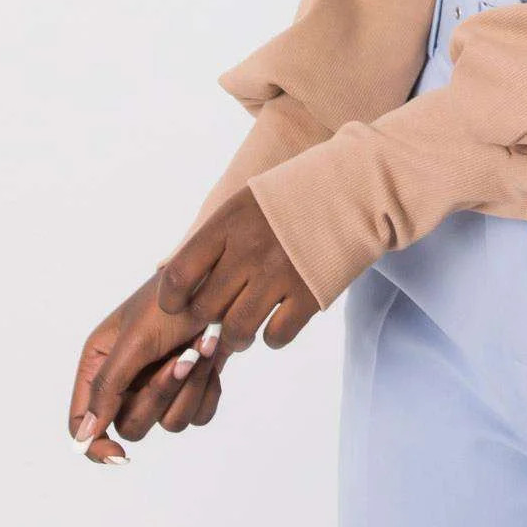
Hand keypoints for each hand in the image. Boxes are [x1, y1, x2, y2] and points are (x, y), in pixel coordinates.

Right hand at [69, 273, 229, 464]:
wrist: (221, 281)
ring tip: (205, 346)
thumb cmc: (172, 301)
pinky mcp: (191, 387)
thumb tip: (83, 438)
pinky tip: (213, 358)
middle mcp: (125, 379)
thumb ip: (107, 387)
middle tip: (185, 356)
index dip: (94, 445)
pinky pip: (198, 415)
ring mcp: (159, 385)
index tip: (119, 455)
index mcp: (99, 363)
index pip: (81, 422)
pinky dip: (208, 391)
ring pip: (170, 423)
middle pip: (132, 426)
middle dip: (162, 394)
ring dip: (192, 387)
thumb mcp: (134, 340)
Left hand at [155, 184, 318, 355]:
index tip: (179, 306)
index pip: (179, 274)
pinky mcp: (310, 294)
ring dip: (236, 338)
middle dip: (206, 322)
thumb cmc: (294, 196)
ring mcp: (281, 274)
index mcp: (229, 223)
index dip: (172, 300)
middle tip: (218, 317)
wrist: (355, 188)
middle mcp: (250, 250)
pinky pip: (276, 336)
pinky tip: (276, 322)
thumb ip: (216, 238)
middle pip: (205, 309)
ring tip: (242, 330)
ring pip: (237, 331)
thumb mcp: (246, 202)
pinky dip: (272, 337)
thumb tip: (184, 279)